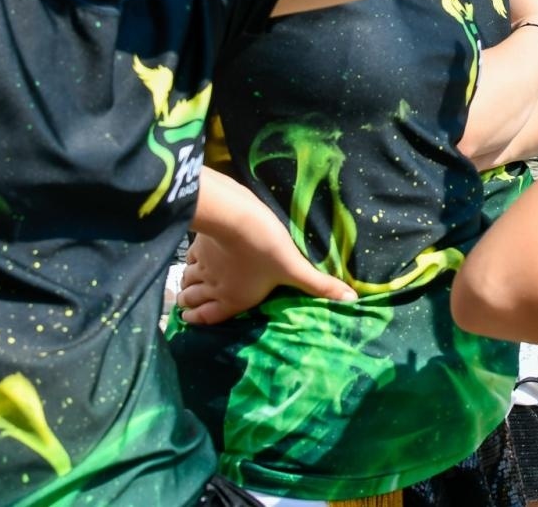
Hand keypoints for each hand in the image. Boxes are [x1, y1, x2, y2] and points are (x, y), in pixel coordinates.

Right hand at [179, 195, 356, 323]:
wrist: (236, 217)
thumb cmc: (266, 248)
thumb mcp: (295, 269)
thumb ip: (320, 285)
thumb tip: (351, 299)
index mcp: (234, 298)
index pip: (209, 316)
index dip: (198, 319)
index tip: (190, 320)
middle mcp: (214, 286)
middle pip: (193, 298)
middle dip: (190, 302)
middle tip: (187, 306)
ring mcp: (204, 265)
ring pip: (188, 279)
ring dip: (187, 284)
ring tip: (186, 286)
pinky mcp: (199, 243)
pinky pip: (190, 258)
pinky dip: (189, 262)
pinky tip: (194, 258)